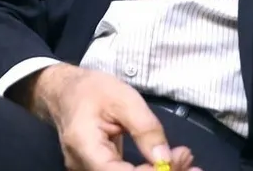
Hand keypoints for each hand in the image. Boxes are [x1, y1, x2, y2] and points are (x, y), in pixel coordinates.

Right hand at [28, 64, 201, 170]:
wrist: (63, 91)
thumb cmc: (91, 90)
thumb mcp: (122, 98)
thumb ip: (145, 128)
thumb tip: (166, 159)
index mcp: (85, 147)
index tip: (179, 159)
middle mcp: (83, 167)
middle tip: (189, 160)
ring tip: (184, 159)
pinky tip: (169, 163)